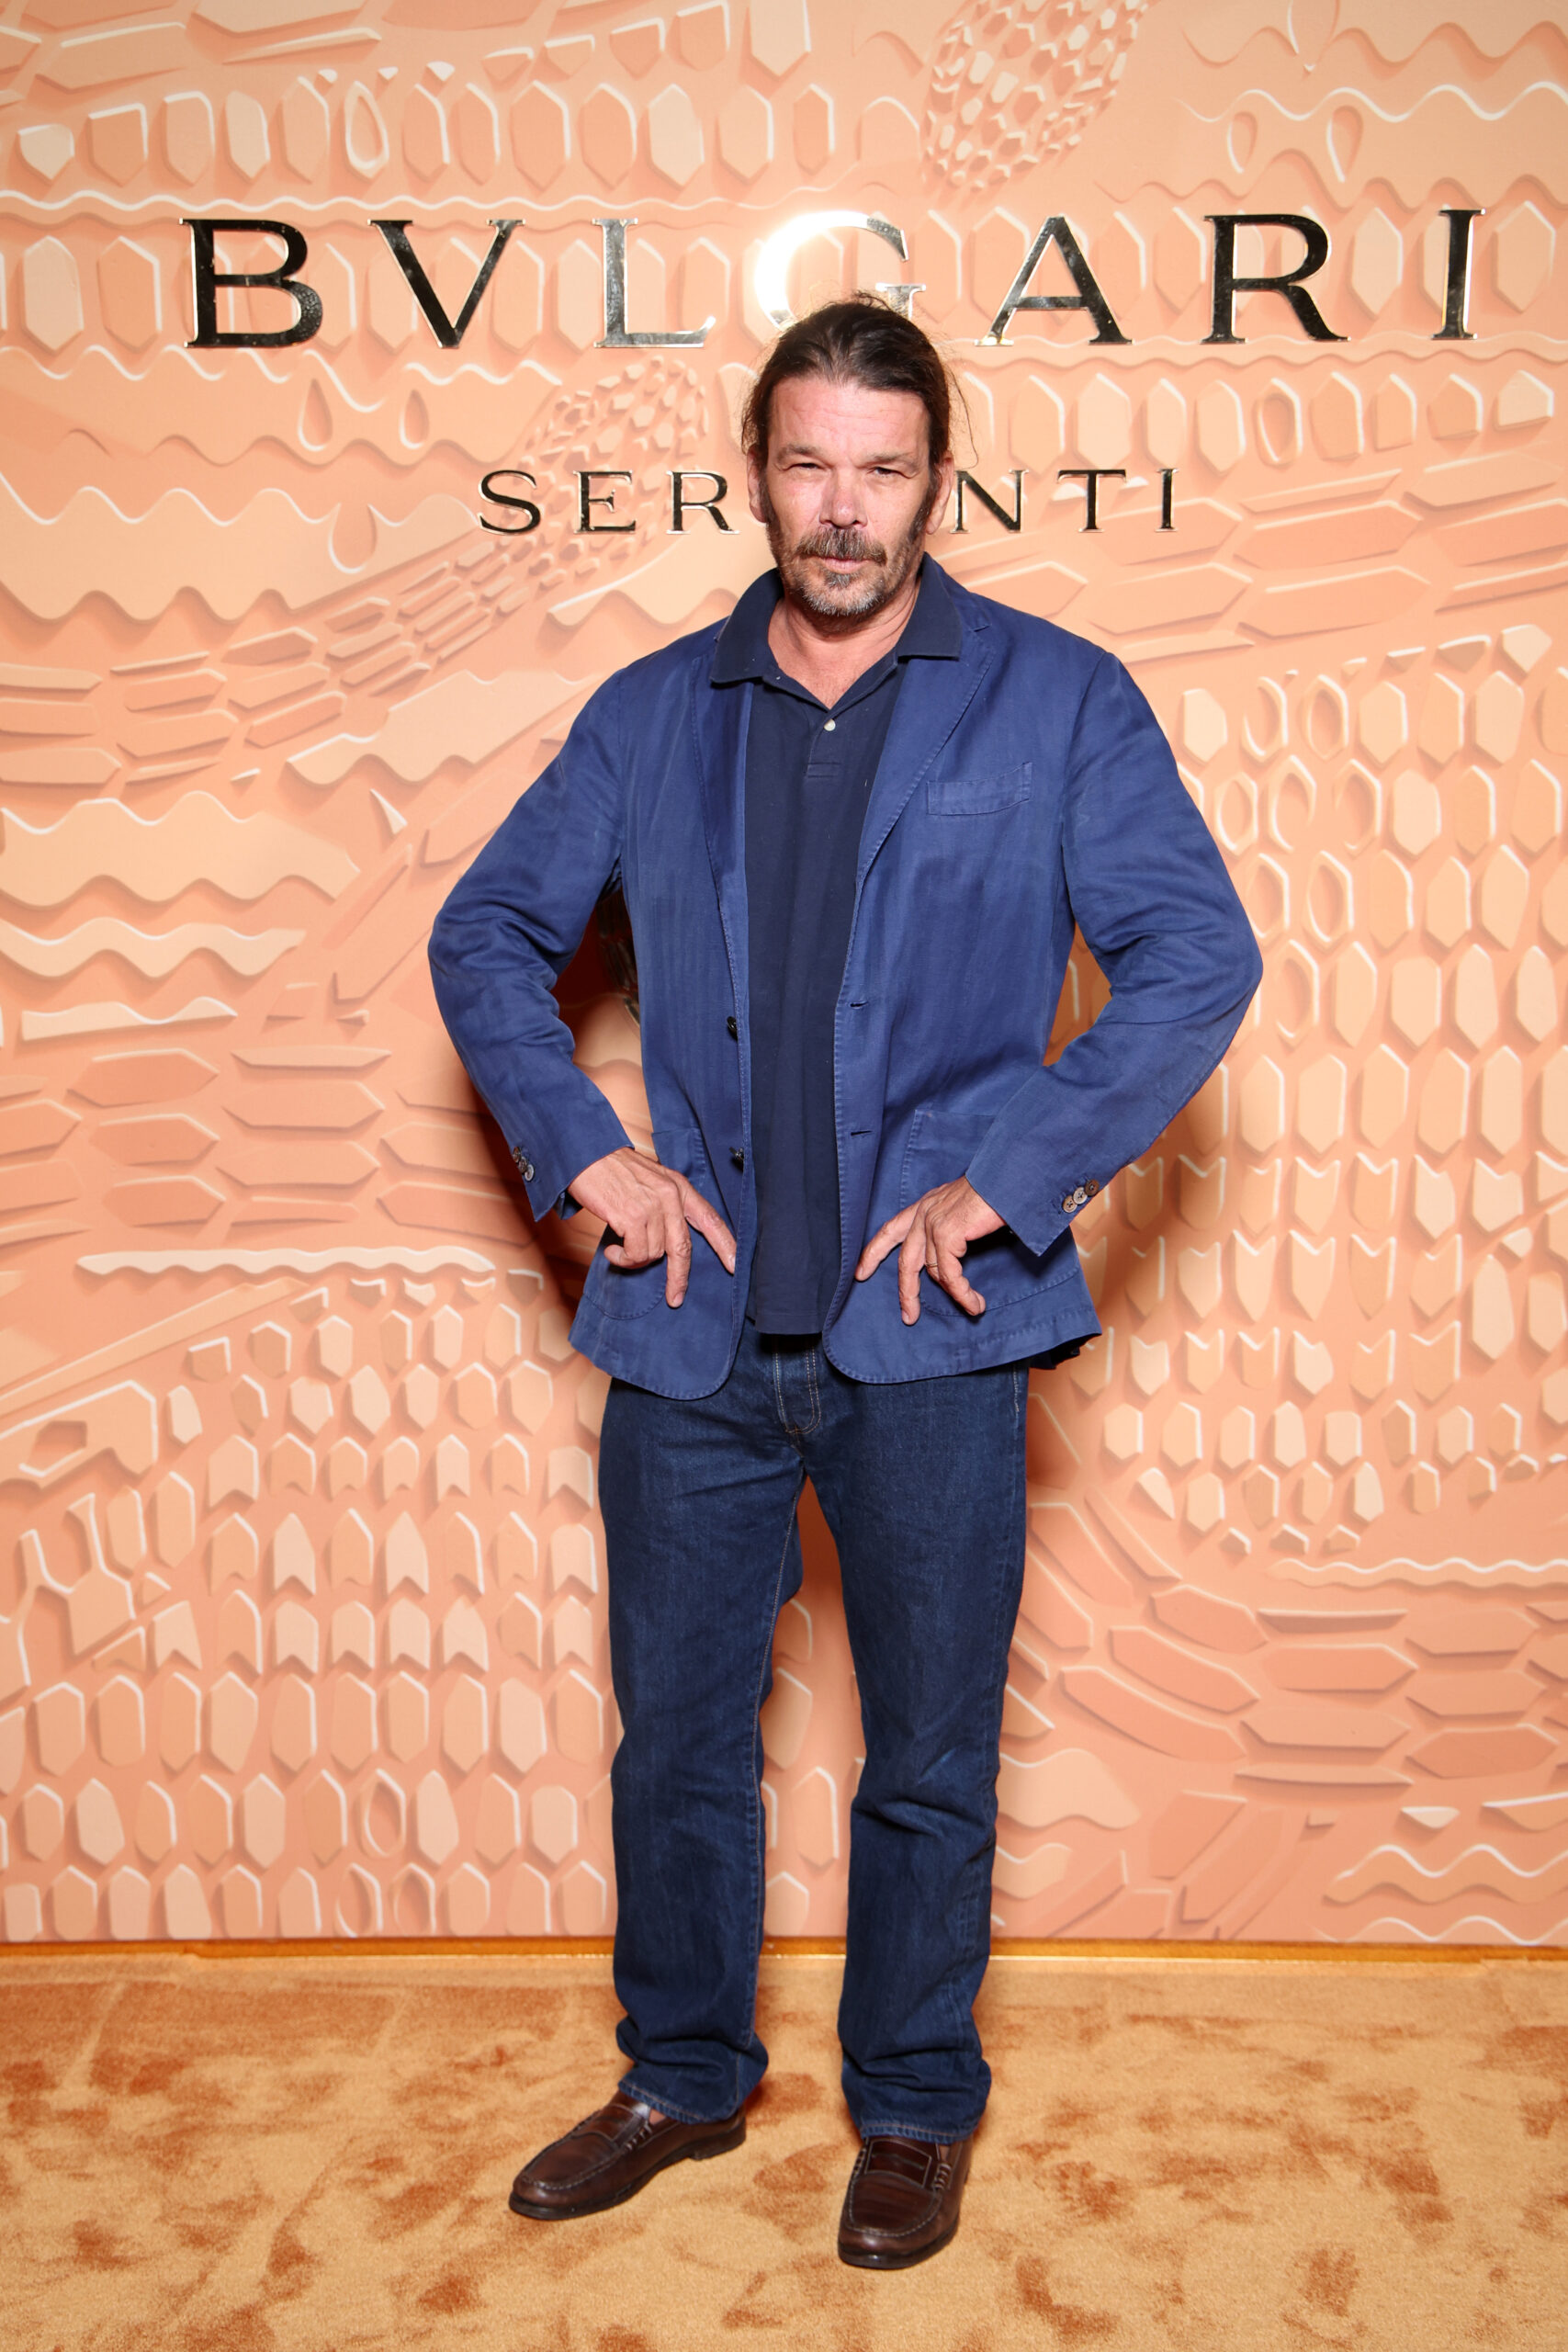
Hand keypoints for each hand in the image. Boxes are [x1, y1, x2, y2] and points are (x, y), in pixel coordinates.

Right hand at [568, 1145, 735, 1307]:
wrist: (587, 1155)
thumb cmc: (615, 1170)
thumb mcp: (652, 1180)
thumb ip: (666, 1205)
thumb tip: (670, 1243)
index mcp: (679, 1187)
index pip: (710, 1219)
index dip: (725, 1244)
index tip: (735, 1265)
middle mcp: (670, 1196)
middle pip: (683, 1248)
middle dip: (679, 1277)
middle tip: (675, 1297)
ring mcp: (652, 1207)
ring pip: (654, 1254)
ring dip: (635, 1259)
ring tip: (620, 1248)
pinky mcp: (632, 1217)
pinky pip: (635, 1254)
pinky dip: (622, 1258)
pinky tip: (612, 1249)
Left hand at [854, 1177, 1003, 1325]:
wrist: (1008, 1176)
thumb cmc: (995, 1191)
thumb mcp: (962, 1208)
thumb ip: (951, 1227)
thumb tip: (952, 1258)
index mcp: (926, 1205)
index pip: (891, 1230)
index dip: (873, 1253)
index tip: (860, 1273)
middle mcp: (924, 1213)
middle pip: (905, 1260)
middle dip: (906, 1292)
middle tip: (908, 1316)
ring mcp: (933, 1223)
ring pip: (933, 1272)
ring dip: (956, 1294)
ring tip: (973, 1307)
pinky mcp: (947, 1233)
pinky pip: (951, 1274)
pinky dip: (963, 1293)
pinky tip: (974, 1303)